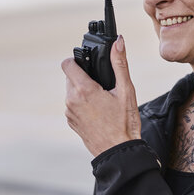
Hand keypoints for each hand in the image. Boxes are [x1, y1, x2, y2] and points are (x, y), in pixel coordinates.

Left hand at [61, 35, 141, 156]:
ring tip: (102, 98)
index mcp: (83, 90)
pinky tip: (98, 110)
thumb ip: (120, 63)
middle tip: (101, 83)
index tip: (88, 63)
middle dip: (83, 76)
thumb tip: (118, 42)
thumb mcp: (126, 90)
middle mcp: (71, 100)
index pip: (67, 64)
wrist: (119, 152)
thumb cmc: (124, 123)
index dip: (77, 59)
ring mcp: (69, 112)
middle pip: (70, 76)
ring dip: (82, 90)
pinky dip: (82, 103)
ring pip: (71, 91)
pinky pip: (72, 105)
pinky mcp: (71, 122)